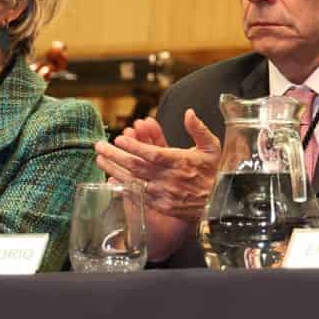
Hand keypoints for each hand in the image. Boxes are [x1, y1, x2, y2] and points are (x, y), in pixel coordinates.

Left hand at [96, 112, 220, 223]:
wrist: (218, 204)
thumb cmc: (214, 174)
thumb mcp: (212, 147)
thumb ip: (199, 129)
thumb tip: (189, 113)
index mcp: (179, 162)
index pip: (151, 153)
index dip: (133, 145)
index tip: (120, 138)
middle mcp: (167, 178)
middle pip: (135, 166)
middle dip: (115, 155)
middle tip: (99, 146)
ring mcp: (161, 193)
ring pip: (132, 180)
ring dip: (114, 169)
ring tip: (100, 159)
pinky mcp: (159, 205)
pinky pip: (136, 196)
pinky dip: (122, 187)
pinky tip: (111, 180)